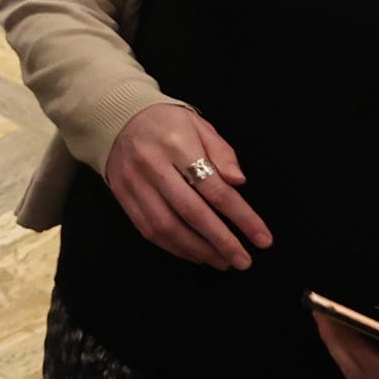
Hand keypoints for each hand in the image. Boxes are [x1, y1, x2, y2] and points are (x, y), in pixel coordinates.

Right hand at [101, 101, 271, 270]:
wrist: (116, 117)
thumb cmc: (167, 123)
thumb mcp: (200, 126)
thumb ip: (222, 154)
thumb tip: (238, 182)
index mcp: (177, 143)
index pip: (214, 188)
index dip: (242, 217)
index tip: (262, 239)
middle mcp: (152, 165)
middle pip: (191, 212)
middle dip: (221, 241)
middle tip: (243, 261)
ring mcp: (134, 183)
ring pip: (168, 227)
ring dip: (198, 249)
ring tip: (222, 261)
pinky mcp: (122, 196)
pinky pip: (149, 230)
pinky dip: (175, 247)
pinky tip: (195, 253)